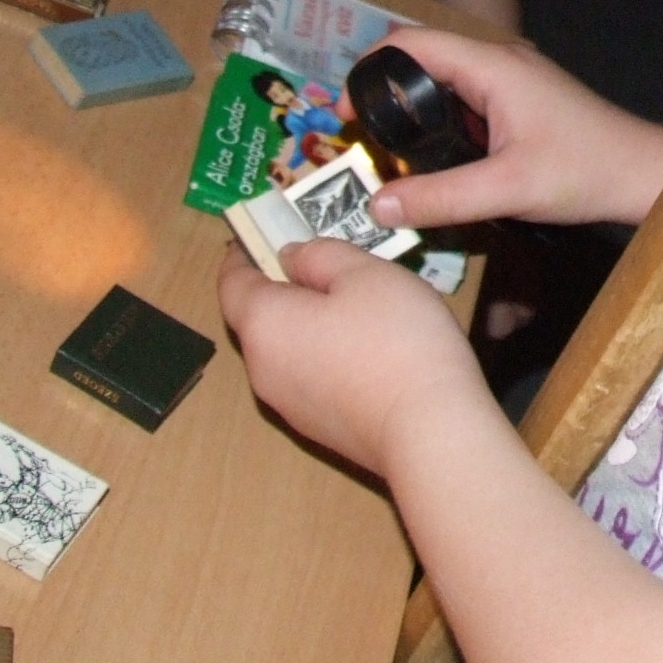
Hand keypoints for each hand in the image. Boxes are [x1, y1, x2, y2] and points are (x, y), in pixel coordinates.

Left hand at [218, 238, 481, 475]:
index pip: (232, 280)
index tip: (265, 228)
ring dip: (309, 321)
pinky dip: (327, 353)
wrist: (430, 433)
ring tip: (359, 302)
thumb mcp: (364, 273)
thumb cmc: (395, 340)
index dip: (244, 249)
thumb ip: (319, 254)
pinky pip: (311, 376)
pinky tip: (371, 348)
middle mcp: (262, 367)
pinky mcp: (319, 428)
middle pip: (260, 316)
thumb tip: (290, 257)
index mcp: (264, 322)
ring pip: (287, 347)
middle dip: (284, 285)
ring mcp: (289, 404)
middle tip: (326, 259)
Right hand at [353, 27, 662, 230]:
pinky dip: (439, 122)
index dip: (369, 70)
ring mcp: (512, 81)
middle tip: (361, 139)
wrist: (643, 174)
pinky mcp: (519, 103)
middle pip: (423, 59)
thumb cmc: (586, 172)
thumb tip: (377, 205)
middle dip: (385, 93)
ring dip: (413, 110)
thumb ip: (439, 198)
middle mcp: (499, 63)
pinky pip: (465, 101)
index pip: (412, 43)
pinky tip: (430, 160)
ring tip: (386, 154)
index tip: (345, 112)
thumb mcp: (507, 191)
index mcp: (492, 66)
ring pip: (444, 82)